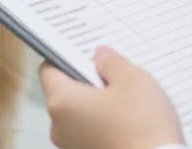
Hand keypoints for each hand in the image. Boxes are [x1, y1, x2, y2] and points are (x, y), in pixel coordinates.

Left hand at [40, 47, 183, 148]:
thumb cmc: (142, 128)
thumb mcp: (132, 80)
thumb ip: (111, 62)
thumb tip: (100, 56)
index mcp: (61, 102)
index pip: (49, 69)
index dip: (67, 56)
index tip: (87, 52)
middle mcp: (59, 128)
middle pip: (67, 92)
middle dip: (90, 81)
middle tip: (117, 76)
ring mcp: (73, 147)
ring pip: (81, 114)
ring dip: (100, 104)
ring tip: (130, 102)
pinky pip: (92, 132)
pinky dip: (107, 124)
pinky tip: (131, 123)